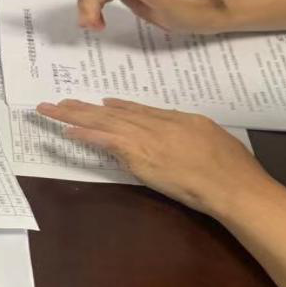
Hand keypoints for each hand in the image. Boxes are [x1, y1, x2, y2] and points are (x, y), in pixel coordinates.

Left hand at [36, 98, 276, 218]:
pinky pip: (107, 141)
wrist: (232, 184)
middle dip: (86, 107)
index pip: (141, 111)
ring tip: (53, 110)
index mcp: (179, 119)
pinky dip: (87, 134)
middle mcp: (159, 124)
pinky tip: (68, 129)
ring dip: (76, 115)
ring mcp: (148, 139)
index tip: (102, 103)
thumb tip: (179, 135)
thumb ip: (191, 135)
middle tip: (61, 102)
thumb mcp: (213, 140)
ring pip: (105, 122)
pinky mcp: (140, 156)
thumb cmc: (232, 168)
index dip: (119, 107)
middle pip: (116, 112)